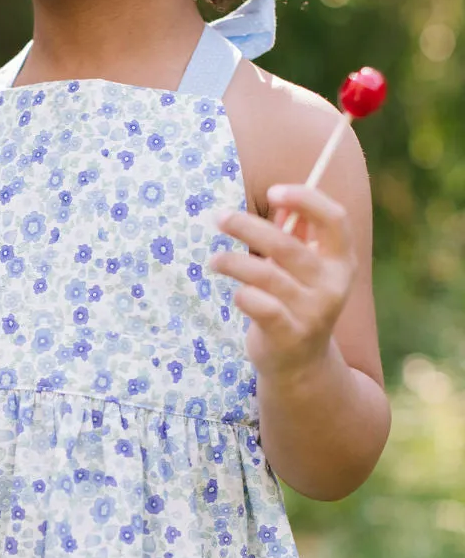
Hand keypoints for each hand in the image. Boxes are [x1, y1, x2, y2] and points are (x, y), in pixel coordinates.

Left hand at [207, 182, 357, 379]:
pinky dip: (242, 294)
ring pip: (266, 274)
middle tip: (220, 218)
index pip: (334, 219)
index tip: (273, 192)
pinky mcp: (290, 335)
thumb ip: (298, 236)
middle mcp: (333, 286)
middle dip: (247, 227)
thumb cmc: (296, 304)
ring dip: (233, 262)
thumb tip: (281, 199)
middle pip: (288, 245)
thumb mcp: (305, 270)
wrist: (301, 365)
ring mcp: (313, 312)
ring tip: (215, 261)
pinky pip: (259, 304)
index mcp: (341, 262)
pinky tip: (236, 293)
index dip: (305, 199)